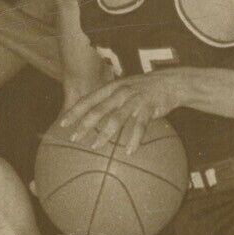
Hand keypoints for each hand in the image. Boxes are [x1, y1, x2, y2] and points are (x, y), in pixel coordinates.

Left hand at [60, 69, 187, 153]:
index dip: (74, 112)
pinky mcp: (149, 107)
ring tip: (95, 146)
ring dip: (104, 134)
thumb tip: (95, 118)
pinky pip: (140, 126)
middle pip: (98, 110)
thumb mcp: (125, 90)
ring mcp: (134, 99)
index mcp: (111, 88)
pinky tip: (129, 152)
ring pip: (116, 118)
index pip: (88, 100)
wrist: (171, 83)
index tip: (62, 124)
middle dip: (84, 125)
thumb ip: (110, 101)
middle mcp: (120, 92)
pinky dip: (134, 139)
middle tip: (74, 138)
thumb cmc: (145, 90)